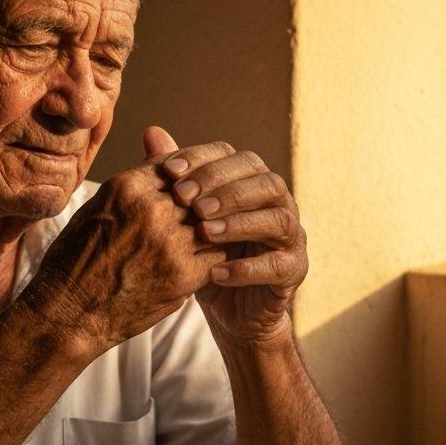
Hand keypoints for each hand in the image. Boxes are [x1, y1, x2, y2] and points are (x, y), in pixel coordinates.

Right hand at [25, 140, 226, 352]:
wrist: (68, 313)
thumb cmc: (74, 262)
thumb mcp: (96, 209)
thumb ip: (132, 189)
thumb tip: (160, 171)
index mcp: (127, 186)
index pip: (177, 164)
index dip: (191, 174)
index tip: (197, 184)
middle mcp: (151, 208)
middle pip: (201, 189)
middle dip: (210, 197)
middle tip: (222, 205)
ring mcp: (170, 241)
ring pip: (215, 220)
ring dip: (222, 224)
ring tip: (226, 229)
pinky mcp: (183, 274)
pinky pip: (219, 254)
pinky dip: (222, 253)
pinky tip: (222, 255)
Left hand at [143, 126, 308, 344]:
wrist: (230, 312)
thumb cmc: (205, 257)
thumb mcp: (184, 219)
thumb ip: (175, 179)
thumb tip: (151, 132)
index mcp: (253, 184)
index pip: (235, 158)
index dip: (204, 161)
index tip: (170, 173)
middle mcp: (278, 204)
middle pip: (263, 181)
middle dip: (224, 188)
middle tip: (187, 201)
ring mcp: (292, 237)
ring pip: (278, 218)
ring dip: (239, 222)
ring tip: (205, 232)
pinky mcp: (294, 271)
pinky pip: (279, 265)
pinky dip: (248, 267)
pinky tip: (216, 273)